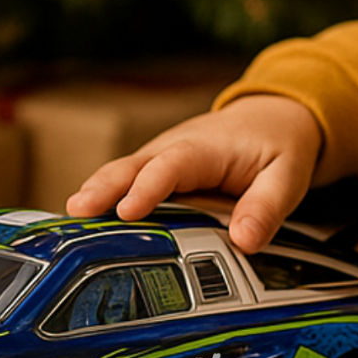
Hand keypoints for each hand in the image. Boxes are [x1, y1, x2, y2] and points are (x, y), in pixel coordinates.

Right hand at [64, 94, 321, 252]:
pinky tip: (84, 225)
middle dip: (104, 187)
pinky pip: (127, 181)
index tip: (128, 210)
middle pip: (133, 165)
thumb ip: (267, 207)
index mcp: (206, 147)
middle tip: (76, 210)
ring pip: (123, 172)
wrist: (272, 115)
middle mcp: (176, 147)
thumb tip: (245, 241)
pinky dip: (104, 198)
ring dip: (96, 192)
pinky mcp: (156, 169)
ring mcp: (161, 157)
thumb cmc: (279, 145)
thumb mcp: (288, 176)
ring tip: (69, 220)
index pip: (172, 165)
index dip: (149, 187)